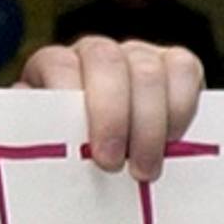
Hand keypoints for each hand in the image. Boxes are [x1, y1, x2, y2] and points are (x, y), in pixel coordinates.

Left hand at [23, 36, 203, 178]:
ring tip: (144, 170)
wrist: (110, 156)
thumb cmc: (74, 156)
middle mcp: (97, 53)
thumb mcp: (47, 149)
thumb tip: (39, 138)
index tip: (83, 145)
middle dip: (112, 115)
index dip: (69, 98)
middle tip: (113, 165)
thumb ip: (38, 140)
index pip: (59, 65)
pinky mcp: (176, 64)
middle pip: (107, 62)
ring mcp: (138, 55)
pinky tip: (172, 141)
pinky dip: (181, 107)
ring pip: (148, 71)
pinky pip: (184, 70)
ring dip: (149, 125)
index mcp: (55, 65)